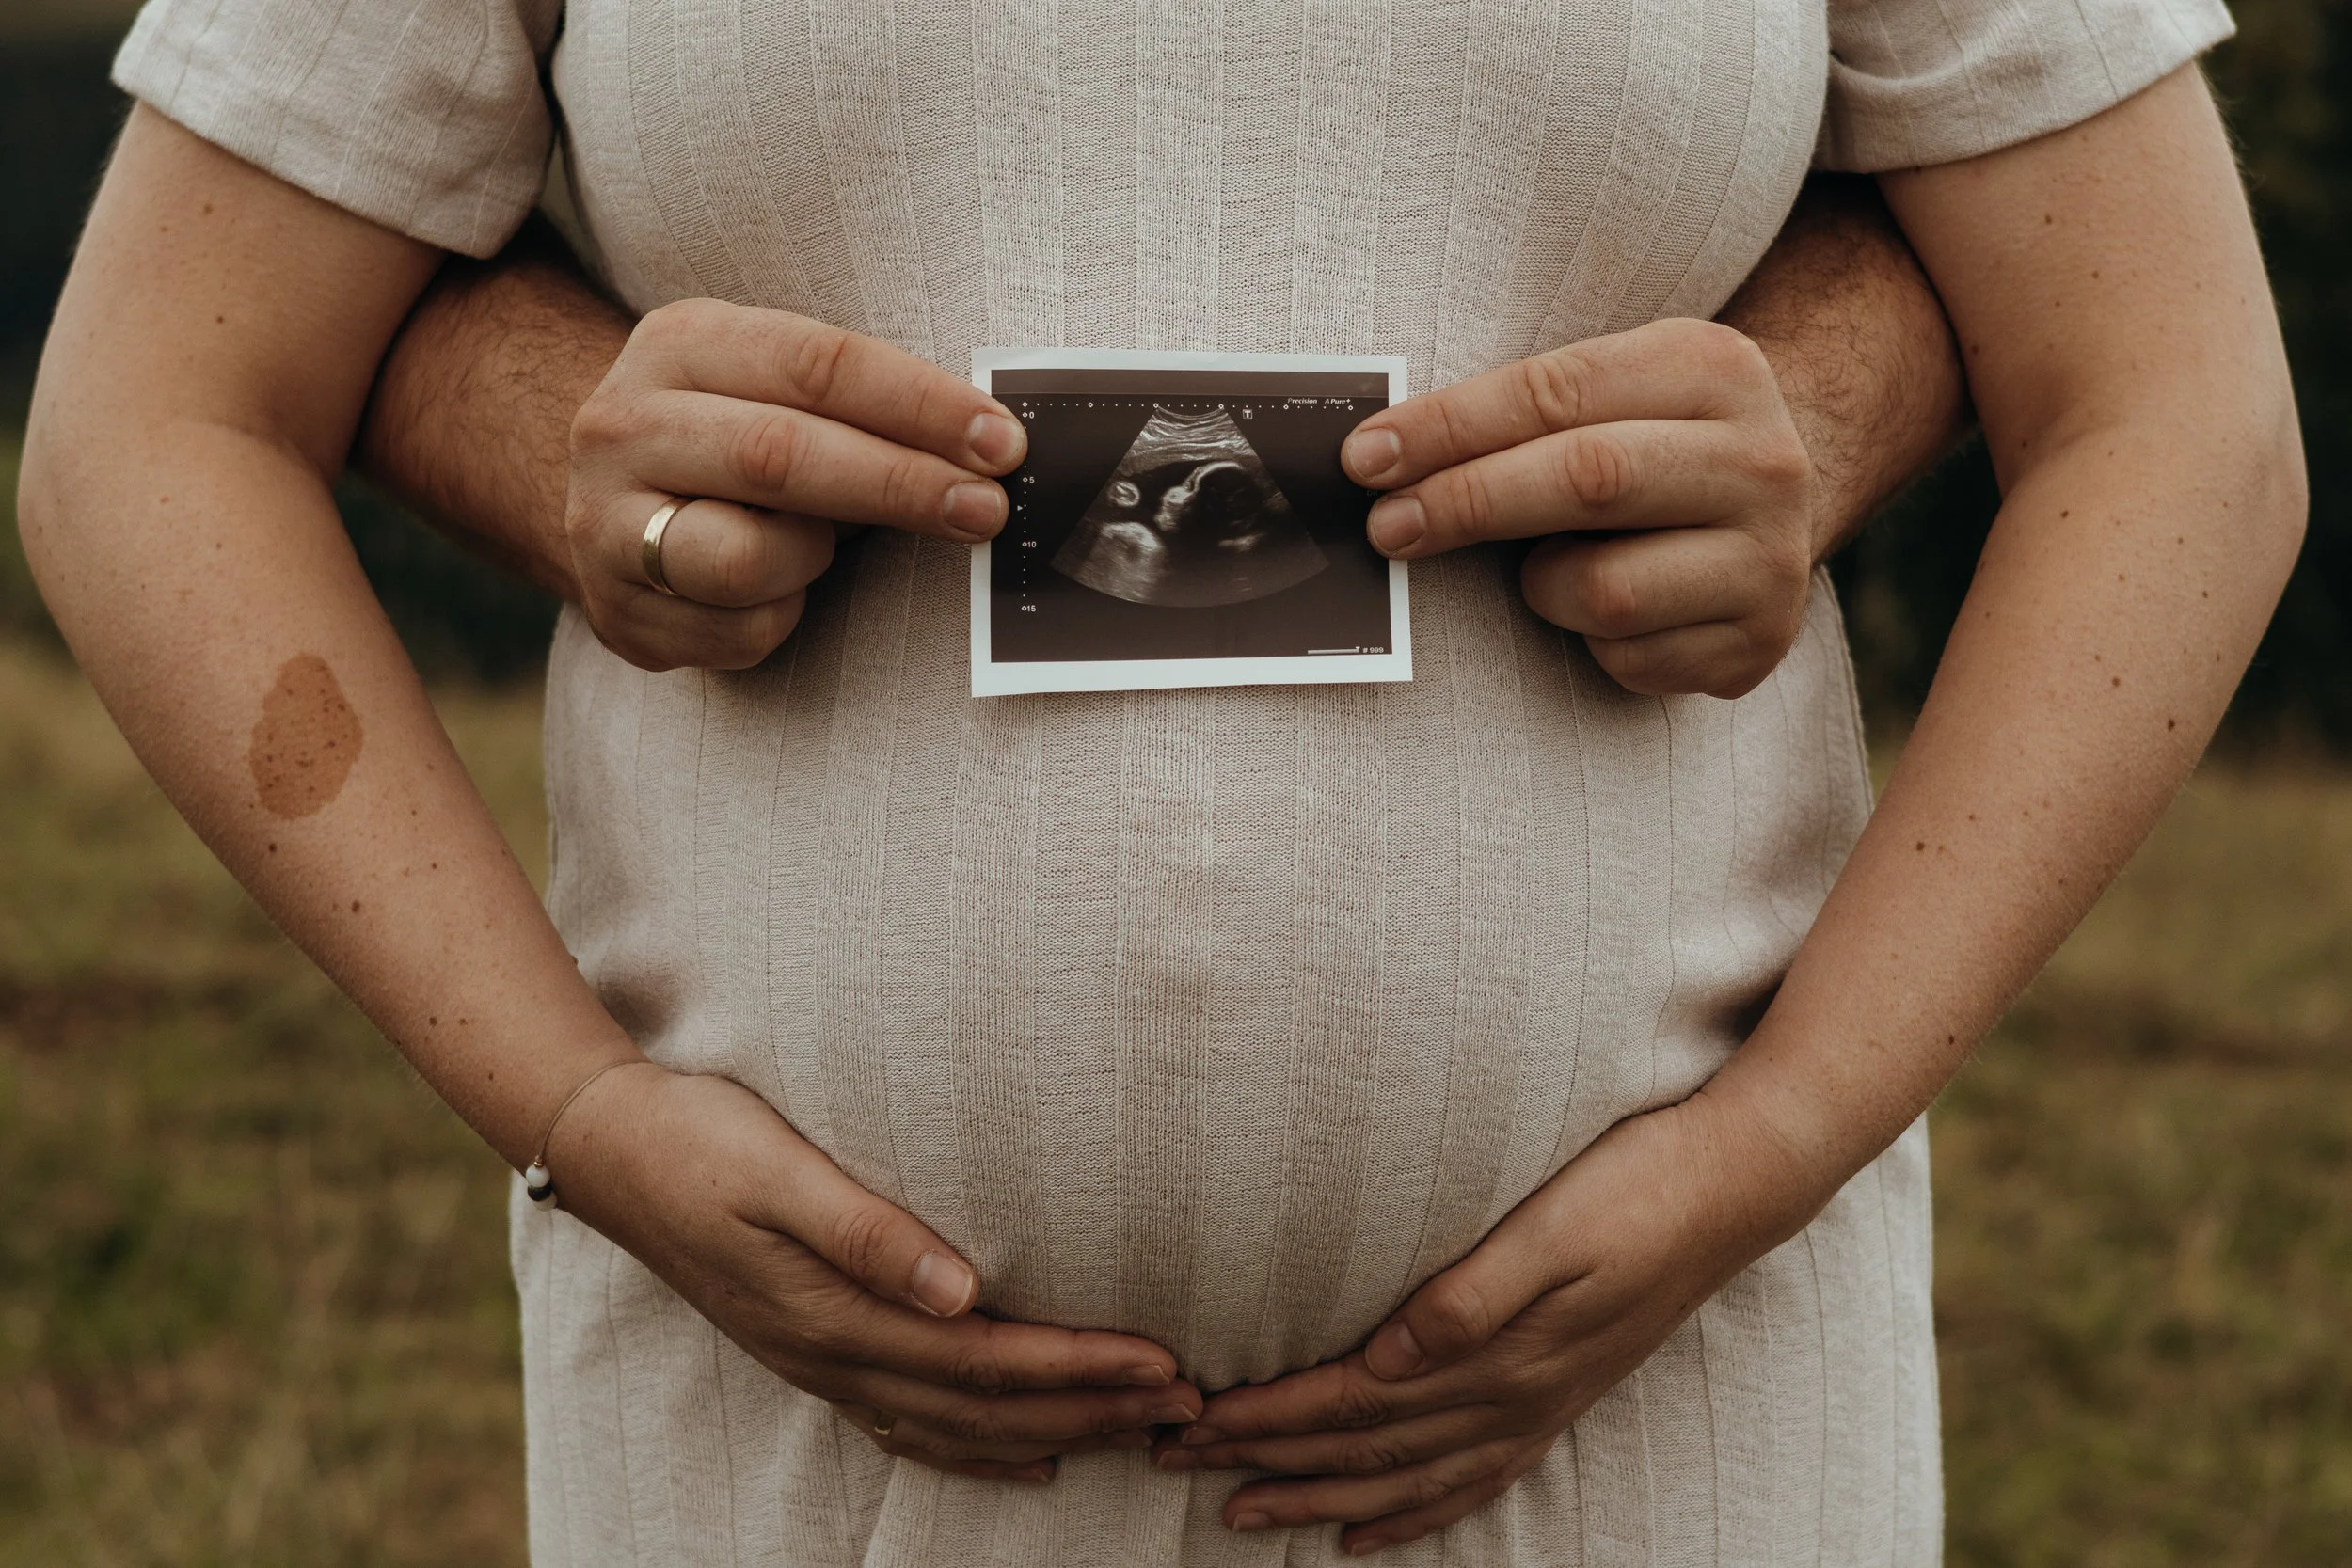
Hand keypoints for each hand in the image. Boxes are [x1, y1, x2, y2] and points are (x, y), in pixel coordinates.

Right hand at [550, 1064, 1200, 1483]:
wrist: (610, 1147)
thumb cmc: (700, 1138)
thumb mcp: (778, 1170)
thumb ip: (866, 1230)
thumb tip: (961, 1289)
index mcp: (837, 1315)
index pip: (988, 1361)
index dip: (1082, 1370)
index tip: (1165, 1365)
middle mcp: (835, 1357)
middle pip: (989, 1408)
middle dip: (1095, 1410)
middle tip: (1190, 1406)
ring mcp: (822, 1365)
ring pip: (959, 1427)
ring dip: (1056, 1433)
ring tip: (1139, 1430)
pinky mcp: (814, 1350)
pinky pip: (912, 1427)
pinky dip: (980, 1451)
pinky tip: (1030, 1457)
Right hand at [562, 300, 1027, 670]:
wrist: (612, 502)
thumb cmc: (735, 436)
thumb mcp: (775, 387)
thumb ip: (859, 402)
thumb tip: (989, 449)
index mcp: (681, 344)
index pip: (817, 364)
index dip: (919, 405)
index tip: (1003, 444)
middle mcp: (626, 427)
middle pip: (780, 456)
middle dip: (900, 485)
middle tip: (986, 511)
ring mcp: (607, 525)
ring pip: (748, 557)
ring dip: (817, 558)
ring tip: (826, 548)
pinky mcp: (619, 613)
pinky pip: (742, 631)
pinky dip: (785, 615)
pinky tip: (779, 590)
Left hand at [1153, 1097, 1814, 1551]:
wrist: (1736, 1183)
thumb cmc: (1636, 1184)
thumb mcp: (1556, 1225)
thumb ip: (1472, 1292)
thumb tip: (1388, 1353)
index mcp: (1497, 1352)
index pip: (1354, 1398)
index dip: (1269, 1414)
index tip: (1192, 1419)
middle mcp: (1510, 1395)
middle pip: (1364, 1447)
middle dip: (1265, 1459)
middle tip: (1172, 1463)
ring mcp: (1536, 1406)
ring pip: (1406, 1479)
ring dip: (1319, 1497)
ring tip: (1241, 1514)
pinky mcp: (1555, 1397)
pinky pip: (1470, 1480)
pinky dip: (1411, 1515)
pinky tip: (1368, 1532)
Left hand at [1340, 318, 1817, 698]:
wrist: (1774, 511)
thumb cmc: (1653, 446)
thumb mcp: (1613, 393)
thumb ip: (1521, 413)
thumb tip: (1381, 458)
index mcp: (1713, 369)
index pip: (1558, 394)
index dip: (1452, 428)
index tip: (1367, 458)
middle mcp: (1760, 461)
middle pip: (1588, 480)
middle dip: (1467, 502)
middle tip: (1386, 527)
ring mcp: (1770, 559)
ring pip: (1605, 589)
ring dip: (1542, 587)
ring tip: (1545, 570)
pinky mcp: (1758, 644)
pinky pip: (1630, 659)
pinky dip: (1590, 645)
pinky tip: (1605, 614)